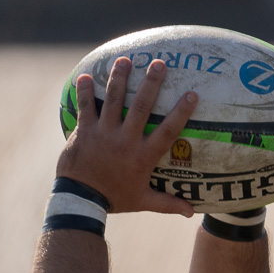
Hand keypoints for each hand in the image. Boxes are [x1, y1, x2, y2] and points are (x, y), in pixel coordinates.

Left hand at [57, 57, 195, 215]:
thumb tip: (192, 212)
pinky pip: (85, 107)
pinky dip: (85, 91)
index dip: (181, 112)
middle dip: (151, 83)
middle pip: (142, 106)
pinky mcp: (84, 131)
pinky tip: (86, 75)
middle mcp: (125, 140)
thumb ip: (168, 203)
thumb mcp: (143, 201)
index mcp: (143, 155)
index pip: (168, 131)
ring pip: (113, 100)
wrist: (81, 201)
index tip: (192, 94)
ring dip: (119, 78)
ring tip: (125, 60)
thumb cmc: (114, 199)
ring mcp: (103, 133)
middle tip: (159, 63)